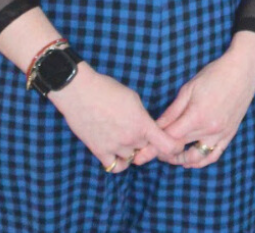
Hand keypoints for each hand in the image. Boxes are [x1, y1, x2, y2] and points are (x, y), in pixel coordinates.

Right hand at [47, 65, 182, 172]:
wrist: (80, 92)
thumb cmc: (107, 89)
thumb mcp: (133, 99)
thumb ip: (142, 117)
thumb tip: (145, 126)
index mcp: (142, 123)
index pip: (166, 144)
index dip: (173, 147)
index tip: (174, 145)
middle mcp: (130, 138)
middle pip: (148, 149)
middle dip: (149, 144)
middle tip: (143, 135)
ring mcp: (114, 147)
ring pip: (132, 158)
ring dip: (132, 151)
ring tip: (126, 138)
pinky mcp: (98, 151)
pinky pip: (114, 166)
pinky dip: (119, 162)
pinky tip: (118, 153)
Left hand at [156, 33, 254, 166]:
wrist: (243, 69)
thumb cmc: (214, 74)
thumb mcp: (188, 89)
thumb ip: (172, 111)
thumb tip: (156, 126)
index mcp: (196, 116)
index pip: (169, 138)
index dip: (154, 143)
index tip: (145, 147)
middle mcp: (209, 129)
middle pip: (180, 148)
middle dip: (163, 152)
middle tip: (153, 150)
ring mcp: (221, 134)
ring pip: (196, 158)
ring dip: (181, 160)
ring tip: (170, 156)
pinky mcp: (230, 134)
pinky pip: (214, 155)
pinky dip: (201, 161)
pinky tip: (191, 161)